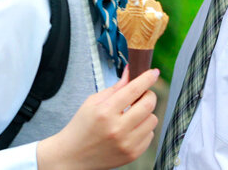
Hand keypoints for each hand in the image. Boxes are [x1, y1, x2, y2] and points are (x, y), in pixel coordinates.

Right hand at [37, 66, 159, 169]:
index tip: (154, 72)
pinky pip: (150, 135)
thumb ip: (115, 88)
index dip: (147, 78)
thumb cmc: (82, 126)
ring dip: (146, 114)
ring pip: (153, 119)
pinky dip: (143, 129)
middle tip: (141, 95)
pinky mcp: (132, 154)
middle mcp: (117, 128)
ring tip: (132, 115)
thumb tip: (130, 72)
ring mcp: (126, 144)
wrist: (73, 156)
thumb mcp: (92, 102)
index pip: (133, 90)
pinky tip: (130, 129)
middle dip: (148, 95)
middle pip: (148, 104)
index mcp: (105, 112)